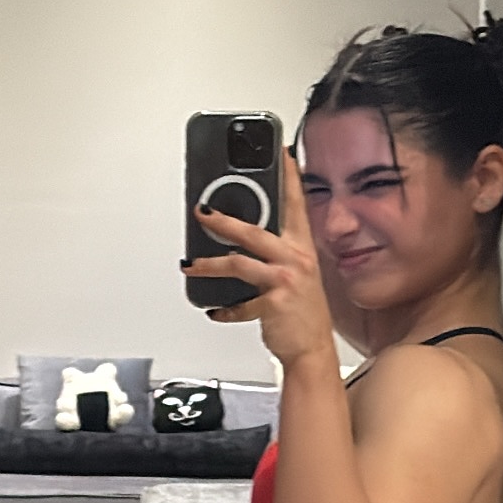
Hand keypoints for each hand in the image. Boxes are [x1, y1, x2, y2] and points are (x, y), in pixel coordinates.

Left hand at [183, 155, 337, 369]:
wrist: (312, 350)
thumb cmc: (302, 312)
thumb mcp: (296, 274)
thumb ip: (274, 252)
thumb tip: (239, 237)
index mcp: (301, 247)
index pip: (294, 203)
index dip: (288, 176)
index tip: (280, 152)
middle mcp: (296, 260)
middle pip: (255, 231)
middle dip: (224, 220)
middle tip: (201, 211)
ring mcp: (285, 282)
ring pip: (240, 264)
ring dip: (210, 264)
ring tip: (191, 265)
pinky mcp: (274, 305)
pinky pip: (241, 304)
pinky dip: (225, 309)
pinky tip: (214, 310)